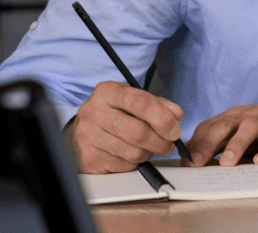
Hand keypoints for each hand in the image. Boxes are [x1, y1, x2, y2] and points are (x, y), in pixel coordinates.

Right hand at [67, 80, 184, 173]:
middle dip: (161, 141)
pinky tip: (130, 154)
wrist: (81, 133)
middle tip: (169, 144)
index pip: (140, 102)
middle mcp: (93, 112)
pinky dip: (135, 163)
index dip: (163, 118)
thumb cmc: (112, 114)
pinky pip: (125, 166)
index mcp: (107, 92)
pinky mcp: (89, 159)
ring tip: (149, 147)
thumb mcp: (132, 101)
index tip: (175, 129)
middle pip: (138, 131)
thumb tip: (176, 114)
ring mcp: (88, 137)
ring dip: (149, 153)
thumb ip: (157, 105)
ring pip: (134, 152)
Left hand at [184, 102, 257, 166]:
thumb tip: (194, 162)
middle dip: (207, 144)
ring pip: (249, 129)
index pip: (208, 127)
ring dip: (236, 145)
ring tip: (226, 164)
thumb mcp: (242, 135)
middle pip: (223, 126)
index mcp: (233, 118)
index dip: (194, 145)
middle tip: (195, 164)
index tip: (184, 164)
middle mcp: (246, 117)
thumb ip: (221, 145)